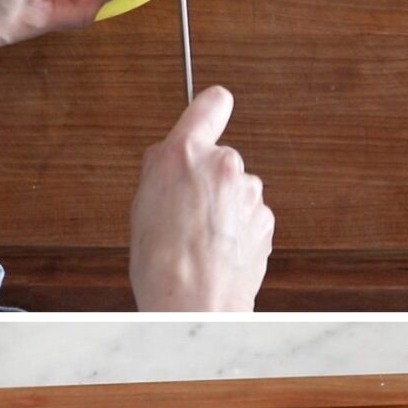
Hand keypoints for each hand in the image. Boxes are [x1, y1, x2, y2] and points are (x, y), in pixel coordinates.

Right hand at [130, 86, 273, 310]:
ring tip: (200, 239)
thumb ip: (163, 168)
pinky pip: (249, 215)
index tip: (214, 106)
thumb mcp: (142, 201)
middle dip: (208, 180)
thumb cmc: (161, 261)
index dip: (211, 107)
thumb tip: (174, 155)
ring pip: (235, 191)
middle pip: (220, 160)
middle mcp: (224, 165)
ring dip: (223, 208)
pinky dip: (237, 229)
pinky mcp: (266, 218)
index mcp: (185, 154)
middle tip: (185, 212)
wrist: (195, 302)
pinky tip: (217, 250)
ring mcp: (250, 192)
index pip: (210, 105)